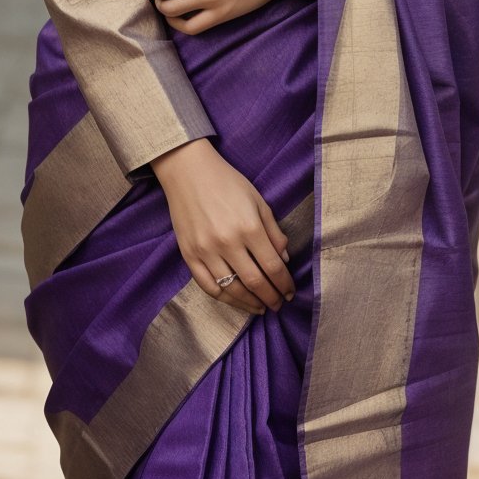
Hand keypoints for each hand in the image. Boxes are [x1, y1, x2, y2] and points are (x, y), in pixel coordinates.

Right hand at [151, 140, 294, 316]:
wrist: (188, 171)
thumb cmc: (227, 182)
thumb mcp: (257, 200)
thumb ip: (273, 231)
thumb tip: (284, 259)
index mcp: (249, 227)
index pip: (273, 267)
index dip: (284, 284)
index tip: (290, 292)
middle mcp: (228, 242)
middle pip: (255, 282)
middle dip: (271, 298)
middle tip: (278, 305)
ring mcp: (206, 251)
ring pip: (231, 290)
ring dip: (249, 303)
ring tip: (260, 307)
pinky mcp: (189, 255)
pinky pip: (207, 286)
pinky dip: (223, 298)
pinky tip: (235, 299)